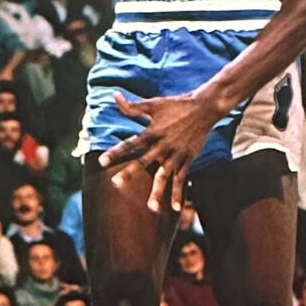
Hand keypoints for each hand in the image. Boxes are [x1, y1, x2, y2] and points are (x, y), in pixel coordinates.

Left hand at [104, 88, 218, 211]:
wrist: (204, 108)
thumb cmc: (176, 105)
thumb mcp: (154, 104)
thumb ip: (132, 106)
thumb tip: (114, 96)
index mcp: (152, 132)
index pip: (130, 144)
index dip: (116, 152)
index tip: (102, 161)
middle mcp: (163, 145)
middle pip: (143, 162)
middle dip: (129, 173)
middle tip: (116, 184)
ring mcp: (176, 154)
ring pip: (164, 176)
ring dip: (158, 192)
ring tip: (151, 208)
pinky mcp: (187, 159)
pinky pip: (182, 179)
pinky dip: (179, 193)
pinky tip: (176, 209)